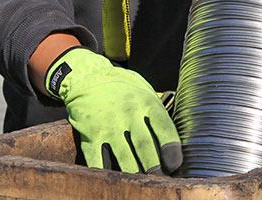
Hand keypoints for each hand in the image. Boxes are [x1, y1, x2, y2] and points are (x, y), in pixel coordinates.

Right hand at [46, 47, 181, 173]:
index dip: (172, 152)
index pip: (165, 130)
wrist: (88, 78)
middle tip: (159, 179)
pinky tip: (115, 179)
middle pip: (146, 149)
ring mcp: (109, 125)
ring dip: (135, 174)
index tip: (174, 165)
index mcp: (146, 102)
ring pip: (125, 160)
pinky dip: (108, 174)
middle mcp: (129, 113)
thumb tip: (173, 138)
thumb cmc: (122, 87)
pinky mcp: (90, 135)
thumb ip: (157, 111)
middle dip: (155, 169)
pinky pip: (99, 162)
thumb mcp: (144, 90)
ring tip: (140, 182)